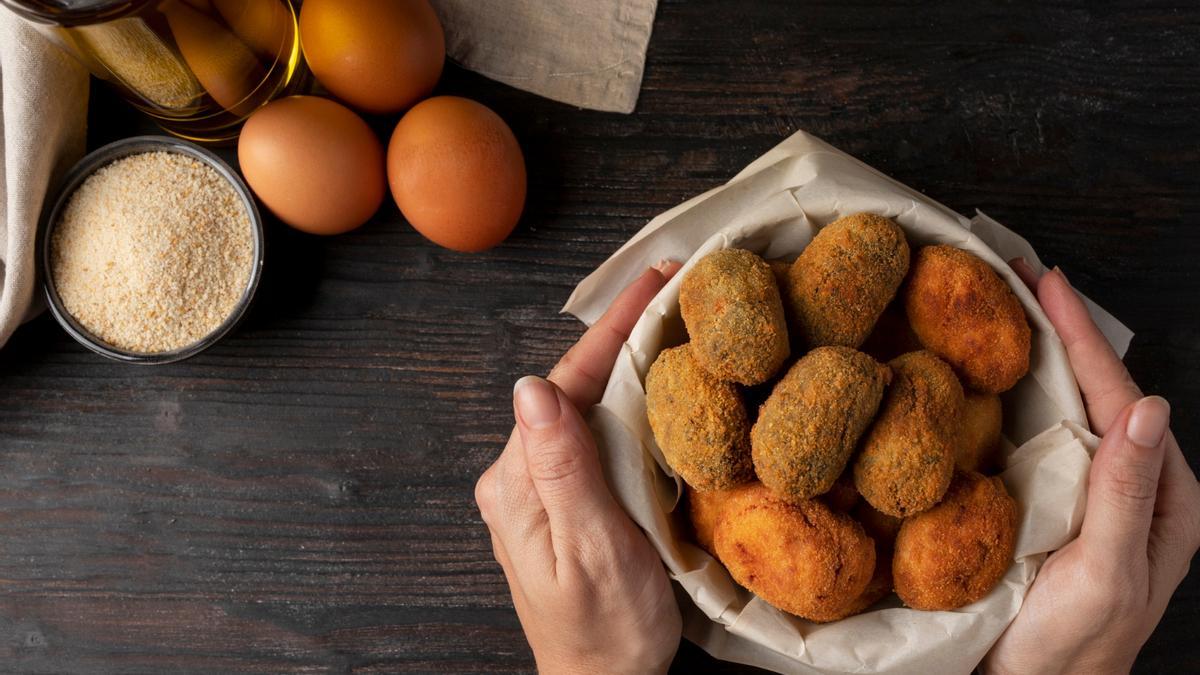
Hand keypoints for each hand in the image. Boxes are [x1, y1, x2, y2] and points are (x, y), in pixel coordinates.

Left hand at [475, 262, 683, 674]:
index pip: (565, 384)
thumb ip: (563, 470)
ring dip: (625, 360)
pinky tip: (652, 383)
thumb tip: (532, 388)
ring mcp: (538, 487)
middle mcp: (518, 476)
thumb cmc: (605, 630)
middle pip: (572, 386)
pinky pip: (592, 433)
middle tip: (673, 286)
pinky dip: (624, 399)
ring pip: (583, 405)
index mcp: (516, 483)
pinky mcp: (562, 499)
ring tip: (668, 317)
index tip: (655, 280)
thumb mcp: (590, 550)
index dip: (612, 328)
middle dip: (622, 333)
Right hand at [983, 262, 1199, 674]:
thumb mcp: (1105, 575)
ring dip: (1039, 355)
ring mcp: (1092, 499)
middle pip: (1097, 391)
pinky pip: (1041, 440)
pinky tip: (993, 376)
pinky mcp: (1053, 511)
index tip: (1045, 280)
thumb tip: (1146, 407)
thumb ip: (1127, 496)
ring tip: (1006, 308)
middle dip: (1061, 329)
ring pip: (1070, 409)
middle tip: (1017, 276)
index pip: (1119, 397)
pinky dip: (1018, 396)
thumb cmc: (1070, 652)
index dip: (1081, 334)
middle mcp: (1132, 488)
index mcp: (1162, 499)